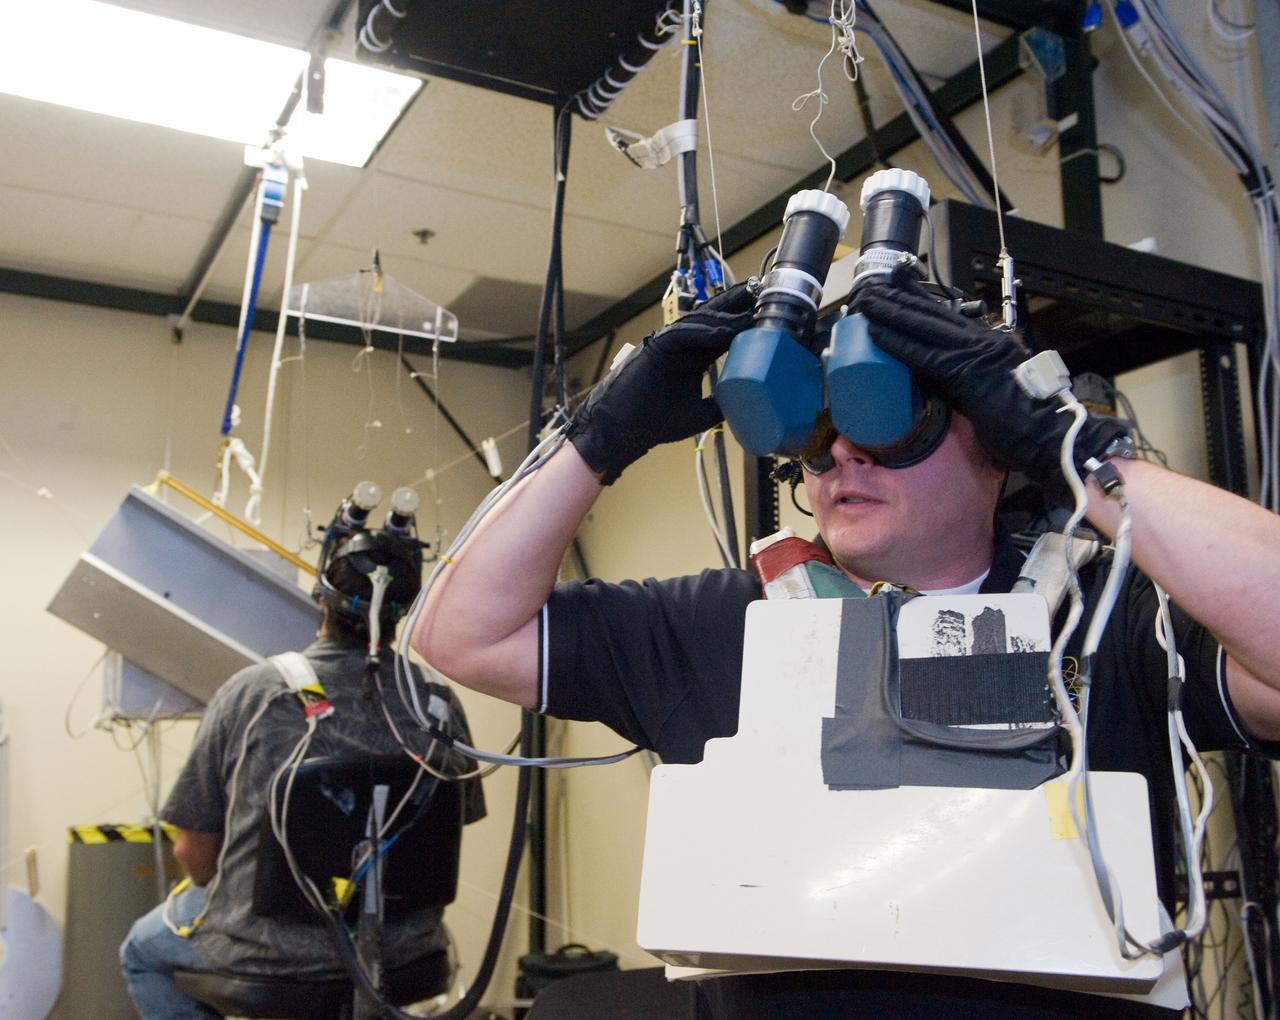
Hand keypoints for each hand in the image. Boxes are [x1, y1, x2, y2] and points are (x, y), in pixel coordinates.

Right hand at [565, 284, 754, 483]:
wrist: (622, 433)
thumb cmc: (654, 423)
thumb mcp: (700, 414)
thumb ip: (721, 404)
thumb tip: (749, 402)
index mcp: (691, 358)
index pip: (721, 334)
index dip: (742, 323)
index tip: (765, 313)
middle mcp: (680, 347)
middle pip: (711, 319)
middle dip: (735, 304)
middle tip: (760, 289)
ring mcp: (666, 345)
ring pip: (697, 322)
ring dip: (723, 313)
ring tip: (748, 305)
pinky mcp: (653, 349)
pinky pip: (679, 334)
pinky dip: (701, 332)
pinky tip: (721, 331)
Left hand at [852, 281, 1127, 490]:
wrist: (1050, 435)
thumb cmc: (1027, 422)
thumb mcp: (992, 390)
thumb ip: (966, 378)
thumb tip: (937, 380)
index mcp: (989, 342)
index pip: (946, 315)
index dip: (919, 299)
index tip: (897, 286)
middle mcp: (982, 340)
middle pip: (932, 312)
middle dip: (899, 298)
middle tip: (873, 286)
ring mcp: (975, 353)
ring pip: (924, 326)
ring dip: (891, 313)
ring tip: (866, 302)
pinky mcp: (966, 373)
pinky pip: (924, 355)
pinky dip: (899, 343)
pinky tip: (878, 334)